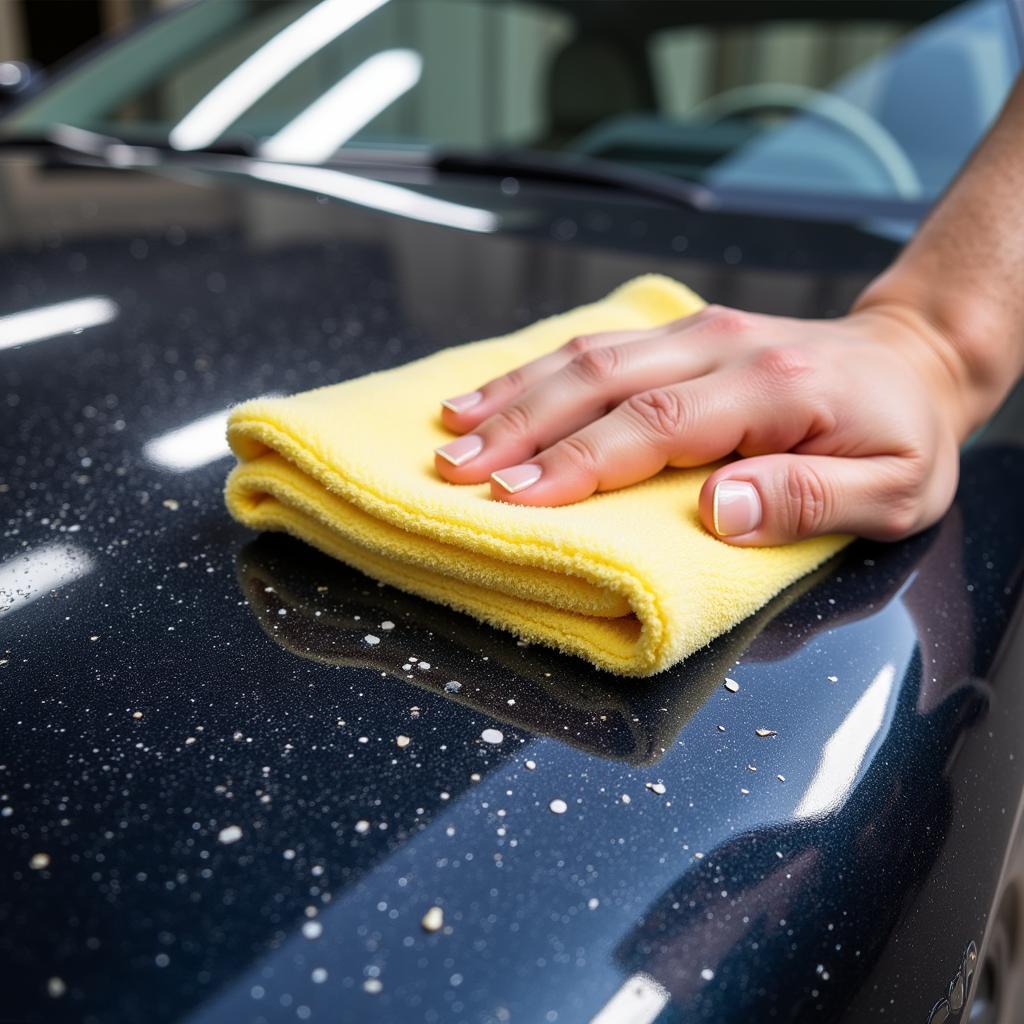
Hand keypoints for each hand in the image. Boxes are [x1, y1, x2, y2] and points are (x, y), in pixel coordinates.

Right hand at [433, 303, 973, 544]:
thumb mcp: (894, 491)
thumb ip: (809, 500)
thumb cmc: (903, 436)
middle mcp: (723, 345)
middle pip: (601, 380)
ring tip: (452, 430)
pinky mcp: (682, 333)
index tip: (516, 496)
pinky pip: (599, 345)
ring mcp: (698, 331)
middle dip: (521, 427)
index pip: (655, 425)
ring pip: (589, 353)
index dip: (579, 462)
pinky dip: (538, 370)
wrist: (914, 358)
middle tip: (455, 469)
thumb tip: (716, 510)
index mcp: (773, 388)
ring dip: (515, 393)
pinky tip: (494, 393)